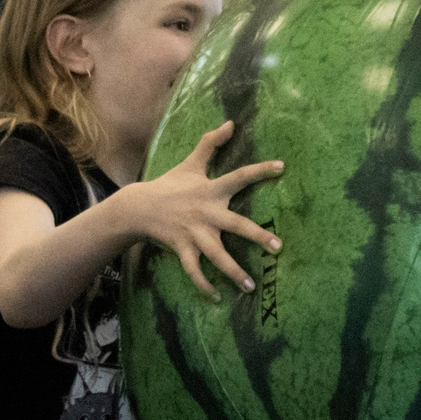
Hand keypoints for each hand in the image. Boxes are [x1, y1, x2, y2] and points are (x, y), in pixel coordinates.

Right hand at [113, 122, 284, 297]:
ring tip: (251, 286)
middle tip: (278, 247)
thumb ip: (211, 143)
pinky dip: (204, 285)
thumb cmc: (170, 184)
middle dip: (257, 236)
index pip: (240, 177)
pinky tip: (218, 297)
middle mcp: (206, 213)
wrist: (139, 207)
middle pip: (236, 225)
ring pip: (217, 256)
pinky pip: (194, 271)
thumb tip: (231, 122)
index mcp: (211, 190)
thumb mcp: (191, 162)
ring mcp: (194, 233)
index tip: (282, 167)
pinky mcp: (182, 249)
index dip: (260, 171)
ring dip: (234, 272)